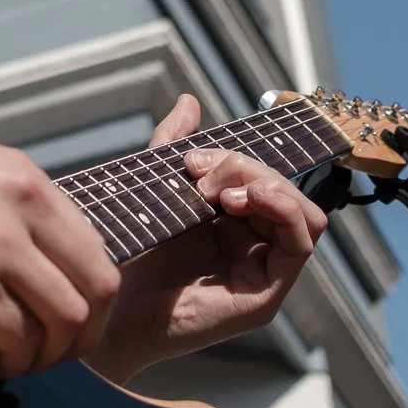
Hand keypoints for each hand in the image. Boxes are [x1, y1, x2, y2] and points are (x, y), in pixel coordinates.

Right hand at [0, 125, 119, 377]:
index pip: (95, 250)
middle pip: (95, 291)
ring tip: (11, 360)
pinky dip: (10, 364)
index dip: (87, 297)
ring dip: (46, 356)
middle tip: (51, 353)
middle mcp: (23, 212)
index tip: (64, 319)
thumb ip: (4, 208)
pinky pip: (17, 342)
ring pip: (65, 323)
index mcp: (26, 180)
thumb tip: (27, 256)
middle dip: (82, 336)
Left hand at [85, 94, 327, 382]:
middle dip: (246, 168)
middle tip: (198, 174)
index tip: (191, 159)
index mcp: (234, 225)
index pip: (264, 178)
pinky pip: (301, 243)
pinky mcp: (265, 295)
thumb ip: (175, 145)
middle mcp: (255, 248)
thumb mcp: (157, 187)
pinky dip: (283, 208)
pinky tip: (245, 200)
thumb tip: (190, 101)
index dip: (238, 159)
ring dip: (268, 185)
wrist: (106, 306)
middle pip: (283, 189)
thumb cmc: (130, 255)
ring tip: (222, 192)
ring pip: (301, 210)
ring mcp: (263, 272)